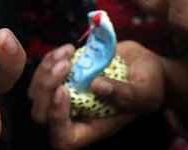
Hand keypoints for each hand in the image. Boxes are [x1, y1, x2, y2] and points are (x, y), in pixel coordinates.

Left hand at [28, 42, 163, 148]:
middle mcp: (76, 114)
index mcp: (95, 126)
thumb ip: (126, 95)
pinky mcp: (63, 77)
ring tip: (68, 53)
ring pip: (37, 93)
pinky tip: (68, 49)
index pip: (64, 139)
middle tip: (65, 65)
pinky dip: (50, 59)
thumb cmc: (150, 84)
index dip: (57, 119)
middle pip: (41, 115)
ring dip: (45, 70)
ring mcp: (67, 95)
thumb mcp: (147, 91)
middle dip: (46, 89)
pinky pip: (43, 72)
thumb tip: (97, 86)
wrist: (145, 65)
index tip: (65, 90)